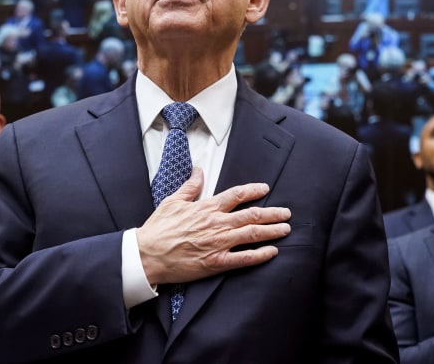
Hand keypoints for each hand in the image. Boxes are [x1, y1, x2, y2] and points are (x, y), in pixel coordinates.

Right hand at [136, 168, 291, 285]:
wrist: (147, 254)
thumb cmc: (158, 228)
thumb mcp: (173, 201)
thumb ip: (190, 186)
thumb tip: (198, 169)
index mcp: (207, 207)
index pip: (237, 194)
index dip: (254, 190)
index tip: (265, 188)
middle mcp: (217, 223)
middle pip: (252, 215)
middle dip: (272, 213)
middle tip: (286, 213)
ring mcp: (218, 243)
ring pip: (252, 234)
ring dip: (272, 231)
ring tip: (285, 229)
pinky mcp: (216, 262)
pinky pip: (244, 259)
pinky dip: (260, 254)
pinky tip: (272, 251)